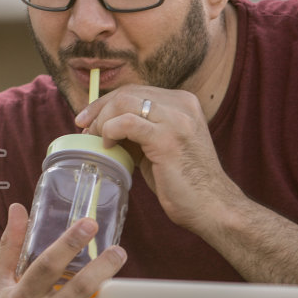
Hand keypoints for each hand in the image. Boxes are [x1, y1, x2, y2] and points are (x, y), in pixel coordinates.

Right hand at [0, 203, 125, 297]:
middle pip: (80, 286)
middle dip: (104, 263)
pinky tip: (118, 293)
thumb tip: (18, 209)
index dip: (69, 242)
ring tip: (119, 262)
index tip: (88, 224)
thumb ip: (9, 247)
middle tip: (117, 249)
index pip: (46, 266)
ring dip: (113, 283)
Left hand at [75, 84, 244, 232]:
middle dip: (99, 109)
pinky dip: (110, 131)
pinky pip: (126, 123)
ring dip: (102, 120)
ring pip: (124, 102)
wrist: (212, 206)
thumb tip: (105, 126)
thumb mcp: (160, 146)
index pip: (136, 90)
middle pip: (127, 93)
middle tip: (85, 129)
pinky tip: (109, 146)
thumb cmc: (184, 182)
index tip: (88, 119)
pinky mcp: (168, 138)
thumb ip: (140, 132)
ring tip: (97, 140)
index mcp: (183, 102)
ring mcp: (177, 119)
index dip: (107, 102)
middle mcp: (182, 104)